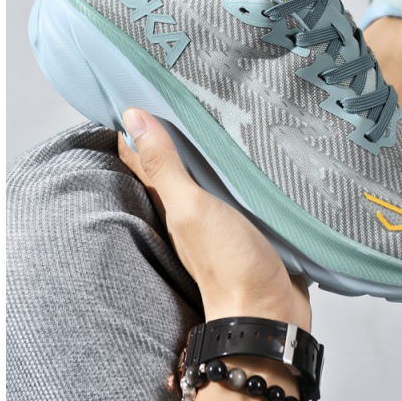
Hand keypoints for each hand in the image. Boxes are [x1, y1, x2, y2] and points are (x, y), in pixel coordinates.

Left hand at [119, 108, 310, 331]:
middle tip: (179, 88)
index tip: (137, 89)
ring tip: (216, 108)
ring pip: (209, 172)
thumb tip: (133, 118)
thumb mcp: (190, 207)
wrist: (269, 311)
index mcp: (169, 201)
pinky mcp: (249, 221)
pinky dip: (240, 168)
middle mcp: (190, 206)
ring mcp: (220, 215)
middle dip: (174, 128)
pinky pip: (240, 186)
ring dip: (211, 146)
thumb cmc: (227, 264)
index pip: (141, 156)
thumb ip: (164, 166)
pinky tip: (252, 151)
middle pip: (175, 160)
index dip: (135, 125)